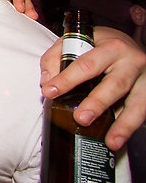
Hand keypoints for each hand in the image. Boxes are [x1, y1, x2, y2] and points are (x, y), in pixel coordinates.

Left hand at [41, 26, 145, 149]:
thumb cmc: (99, 46)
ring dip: (123, 124)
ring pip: (136, 102)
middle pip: (115, 84)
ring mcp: (144, 78)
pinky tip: (118, 140)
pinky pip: (142, 111)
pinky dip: (130, 127)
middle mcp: (131, 61)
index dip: (67, 79)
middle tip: (81, 118)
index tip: (50, 92)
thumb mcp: (75, 41)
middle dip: (97, 103)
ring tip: (111, 141)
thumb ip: (55, 57)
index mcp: (110, 47)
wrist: (130, 46)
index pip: (86, 64)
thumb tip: (47, 81)